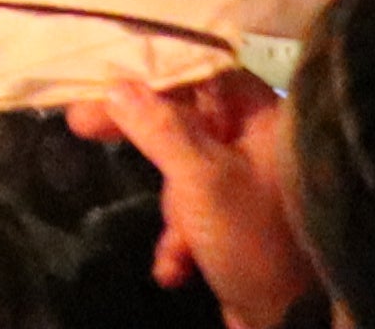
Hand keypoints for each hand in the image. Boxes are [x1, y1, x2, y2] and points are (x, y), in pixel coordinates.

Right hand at [69, 71, 313, 328]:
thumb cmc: (251, 237)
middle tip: (81, 125)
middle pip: (187, 118)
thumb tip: (117, 85)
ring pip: (186, 170)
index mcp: (264, 121)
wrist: (293, 322)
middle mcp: (260, 146)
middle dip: (143, 138)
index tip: (105, 75)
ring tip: (174, 244)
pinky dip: (180, 238)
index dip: (152, 69)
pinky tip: (176, 267)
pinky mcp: (240, 224)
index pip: (202, 73)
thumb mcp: (200, 179)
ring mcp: (250, 186)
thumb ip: (158, 128)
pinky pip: (196, 212)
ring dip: (171, 210)